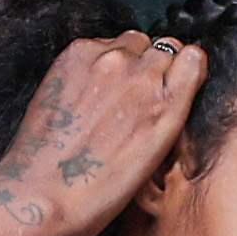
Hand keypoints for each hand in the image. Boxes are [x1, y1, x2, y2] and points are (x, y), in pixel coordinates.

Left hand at [0, 27, 199, 235]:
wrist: (42, 194)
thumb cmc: (95, 191)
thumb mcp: (153, 157)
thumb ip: (168, 113)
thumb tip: (168, 86)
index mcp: (168, 108)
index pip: (193, 57)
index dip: (179, 69)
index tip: (169, 80)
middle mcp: (142, 77)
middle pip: (161, 47)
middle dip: (150, 68)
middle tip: (129, 97)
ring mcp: (108, 61)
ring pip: (130, 41)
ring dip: (124, 59)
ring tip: (104, 94)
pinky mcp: (75, 54)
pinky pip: (97, 44)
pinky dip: (94, 60)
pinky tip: (82, 91)